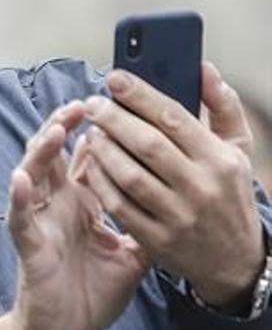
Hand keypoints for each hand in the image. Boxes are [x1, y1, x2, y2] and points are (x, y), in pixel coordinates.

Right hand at [0, 102, 147, 329]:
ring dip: (41, 150)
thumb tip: (176, 208)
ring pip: (33, 175)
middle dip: (66, 126)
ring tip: (56, 128)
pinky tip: (22, 178)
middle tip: (84, 103)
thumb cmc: (90, 294)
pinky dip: (18, 197)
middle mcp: (57, 206)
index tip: (114, 107)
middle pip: (56, 155)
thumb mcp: (132, 257)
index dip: (98, 134)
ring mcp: (39, 221)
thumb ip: (145, 228)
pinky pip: (19, 216)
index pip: (87, 160)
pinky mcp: (27, 243)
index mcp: (81, 206)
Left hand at [76, 64, 264, 309]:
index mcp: (220, 159)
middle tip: (92, 104)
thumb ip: (222, 106)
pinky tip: (91, 165)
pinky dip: (101, 182)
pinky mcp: (158, 239)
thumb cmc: (229, 192)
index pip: (174, 117)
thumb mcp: (238, 149)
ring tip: (91, 132)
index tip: (113, 78)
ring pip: (129, 174)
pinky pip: (120, 205)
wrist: (235, 260)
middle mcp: (201, 186)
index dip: (140, 95)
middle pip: (147, 144)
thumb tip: (203, 68)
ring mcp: (179, 215)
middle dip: (114, 119)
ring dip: (103, 149)